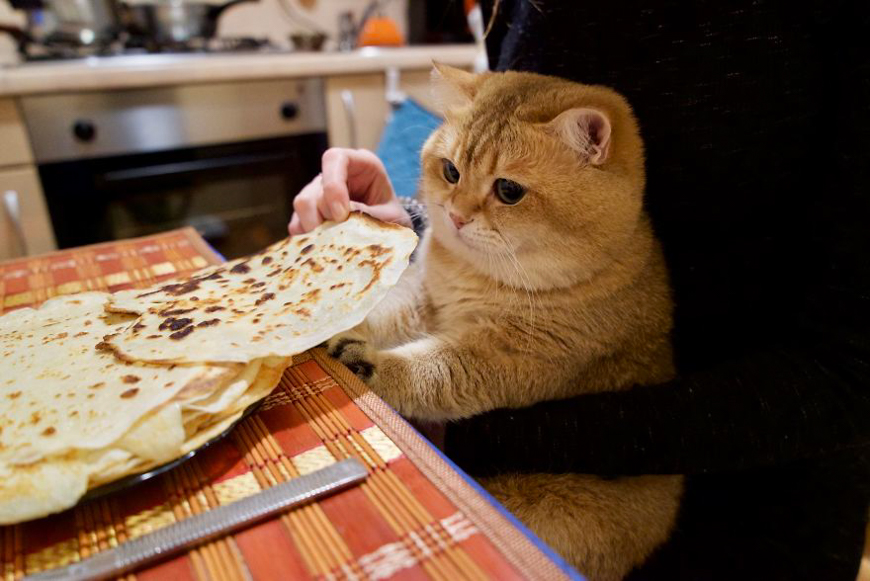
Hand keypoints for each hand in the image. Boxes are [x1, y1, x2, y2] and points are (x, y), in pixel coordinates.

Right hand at [288, 148, 412, 234]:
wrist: (390, 236)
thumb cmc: (393, 220)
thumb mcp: (391, 218)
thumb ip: (371, 215)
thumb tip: (344, 219)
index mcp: (360, 164)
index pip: (335, 159)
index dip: (333, 185)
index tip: (342, 214)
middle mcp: (334, 175)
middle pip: (314, 189)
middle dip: (324, 216)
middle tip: (339, 236)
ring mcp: (318, 193)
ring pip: (302, 204)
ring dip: (314, 228)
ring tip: (332, 244)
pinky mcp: (308, 214)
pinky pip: (296, 224)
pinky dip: (307, 238)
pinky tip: (323, 247)